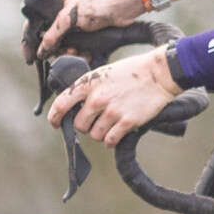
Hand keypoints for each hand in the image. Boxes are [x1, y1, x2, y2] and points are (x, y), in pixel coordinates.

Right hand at [28, 0, 145, 58]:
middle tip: (67, 52)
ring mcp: (73, 27)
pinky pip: (76, 49)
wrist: (123, 6)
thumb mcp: (69, 18)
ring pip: (62, 47)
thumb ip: (53, 34)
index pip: (33, 24)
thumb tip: (41, 51)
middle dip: (55, 50)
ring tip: (78, 53)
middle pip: (48, 40)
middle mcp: (61, 17)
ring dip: (68, 53)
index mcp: (54, 6)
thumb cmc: (96, 4)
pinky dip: (79, 54)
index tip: (30, 58)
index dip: (29, 42)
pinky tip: (87, 55)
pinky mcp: (85, 36)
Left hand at [48, 44, 179, 145]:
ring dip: (100, 134)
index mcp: (89, 84)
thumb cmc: (131, 72)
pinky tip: (116, 133)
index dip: (54, 117)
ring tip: (109, 125)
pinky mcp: (127, 122)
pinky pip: (110, 141)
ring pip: (94, 135)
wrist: (158, 74)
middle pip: (79, 124)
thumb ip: (88, 89)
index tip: (56, 123)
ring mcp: (112, 111)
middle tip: (95, 121)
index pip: (61, 104)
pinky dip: (111, 140)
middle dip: (85, 126)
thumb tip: (76, 108)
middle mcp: (98, 98)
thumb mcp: (103, 73)